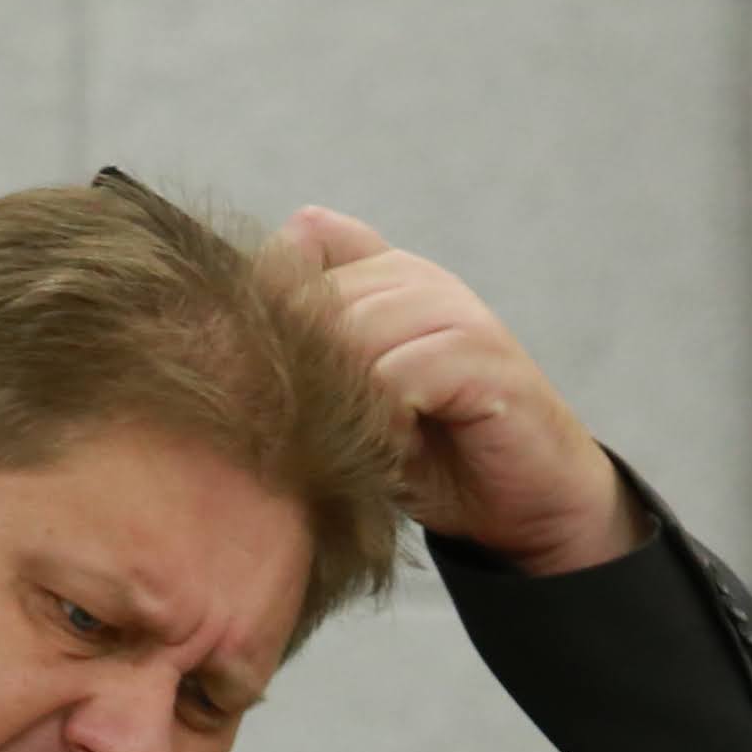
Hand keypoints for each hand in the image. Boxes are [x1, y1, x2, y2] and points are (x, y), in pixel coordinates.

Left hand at [283, 206, 643, 577]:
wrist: (526, 503)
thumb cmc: (434, 455)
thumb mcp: (356, 405)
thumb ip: (311, 362)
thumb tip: (224, 345)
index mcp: (383, 276)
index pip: (299, 248)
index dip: (270, 306)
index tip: (266, 376)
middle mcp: (417, 279)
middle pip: (316, 297)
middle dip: (298, 368)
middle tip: (300, 428)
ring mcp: (454, 312)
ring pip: (355, 332)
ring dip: (342, 399)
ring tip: (353, 445)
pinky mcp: (482, 358)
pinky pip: (402, 374)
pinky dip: (386, 419)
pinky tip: (393, 449)